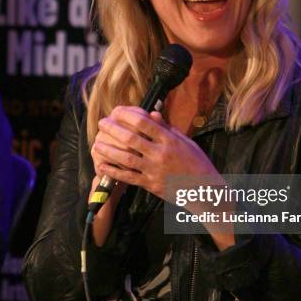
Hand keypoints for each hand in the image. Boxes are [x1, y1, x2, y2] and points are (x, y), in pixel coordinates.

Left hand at [91, 106, 220, 200]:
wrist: (203, 190)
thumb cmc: (196, 162)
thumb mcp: (186, 141)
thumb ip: (167, 128)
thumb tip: (152, 114)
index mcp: (170, 140)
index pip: (144, 124)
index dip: (127, 115)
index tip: (116, 111)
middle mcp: (160, 154)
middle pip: (131, 139)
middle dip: (113, 129)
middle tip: (102, 123)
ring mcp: (154, 170)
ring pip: (126, 158)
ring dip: (108, 150)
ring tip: (96, 143)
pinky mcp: (150, 184)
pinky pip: (128, 177)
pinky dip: (113, 171)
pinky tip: (102, 165)